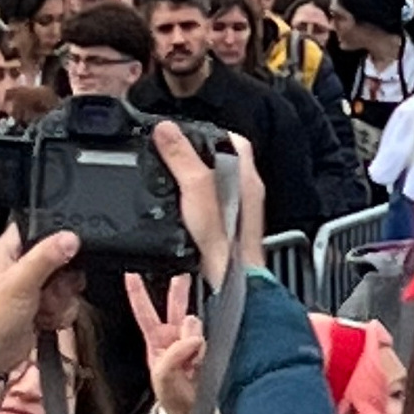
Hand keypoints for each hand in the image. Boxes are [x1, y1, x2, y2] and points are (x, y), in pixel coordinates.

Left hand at [0, 224, 85, 377]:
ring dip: (62, 300)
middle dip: (64, 278)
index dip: (56, 236)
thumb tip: (70, 238)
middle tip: (51, 289)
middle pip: (62, 258)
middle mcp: (24, 265)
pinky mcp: (43, 307)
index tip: (63, 253)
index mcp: (11, 250)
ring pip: (68, 283)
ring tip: (44, 309)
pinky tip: (46, 321)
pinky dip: (60, 314)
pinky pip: (66, 303)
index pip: (40, 227)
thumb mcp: (21, 282)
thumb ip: (46, 257)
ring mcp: (35, 287)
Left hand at [128, 274, 205, 413]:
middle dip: (178, 290)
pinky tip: (199, 361)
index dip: (138, 292)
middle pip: (174, 306)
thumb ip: (175, 354)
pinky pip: (207, 339)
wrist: (191, 412)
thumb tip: (193, 336)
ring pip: (195, 323)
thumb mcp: (163, 377)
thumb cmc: (172, 397)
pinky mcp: (207, 348)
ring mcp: (191, 341)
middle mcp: (173, 337)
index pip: (144, 312)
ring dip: (193, 335)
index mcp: (155, 341)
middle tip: (182, 275)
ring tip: (191, 357)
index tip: (131, 273)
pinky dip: (204, 348)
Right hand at [149, 120, 257, 283]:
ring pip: (218, 182)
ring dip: (196, 177)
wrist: (230, 283)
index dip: (209, 131)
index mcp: (246, 177)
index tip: (184, 132)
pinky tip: (181, 206)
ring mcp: (239, 212)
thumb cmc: (222, 243)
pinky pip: (212, 204)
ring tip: (173, 177)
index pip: (233, 139)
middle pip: (224, 160)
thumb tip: (167, 130)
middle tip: (173, 153)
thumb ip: (183, 159)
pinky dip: (196, 200)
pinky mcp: (228, 229)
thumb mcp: (196, 191)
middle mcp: (247, 192)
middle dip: (198, 154)